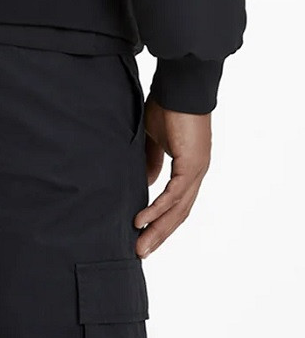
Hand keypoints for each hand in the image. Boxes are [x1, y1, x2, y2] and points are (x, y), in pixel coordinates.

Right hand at [135, 98, 211, 256]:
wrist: (180, 85)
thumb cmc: (167, 105)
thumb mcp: (153, 139)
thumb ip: (151, 162)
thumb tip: (146, 183)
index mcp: (190, 168)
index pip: (177, 203)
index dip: (162, 222)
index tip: (144, 237)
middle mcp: (196, 172)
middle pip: (179, 213)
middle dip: (159, 234)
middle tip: (141, 252)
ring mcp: (197, 169)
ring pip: (178, 209)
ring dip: (158, 229)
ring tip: (140, 245)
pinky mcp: (192, 164)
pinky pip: (174, 194)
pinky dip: (158, 208)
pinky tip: (142, 220)